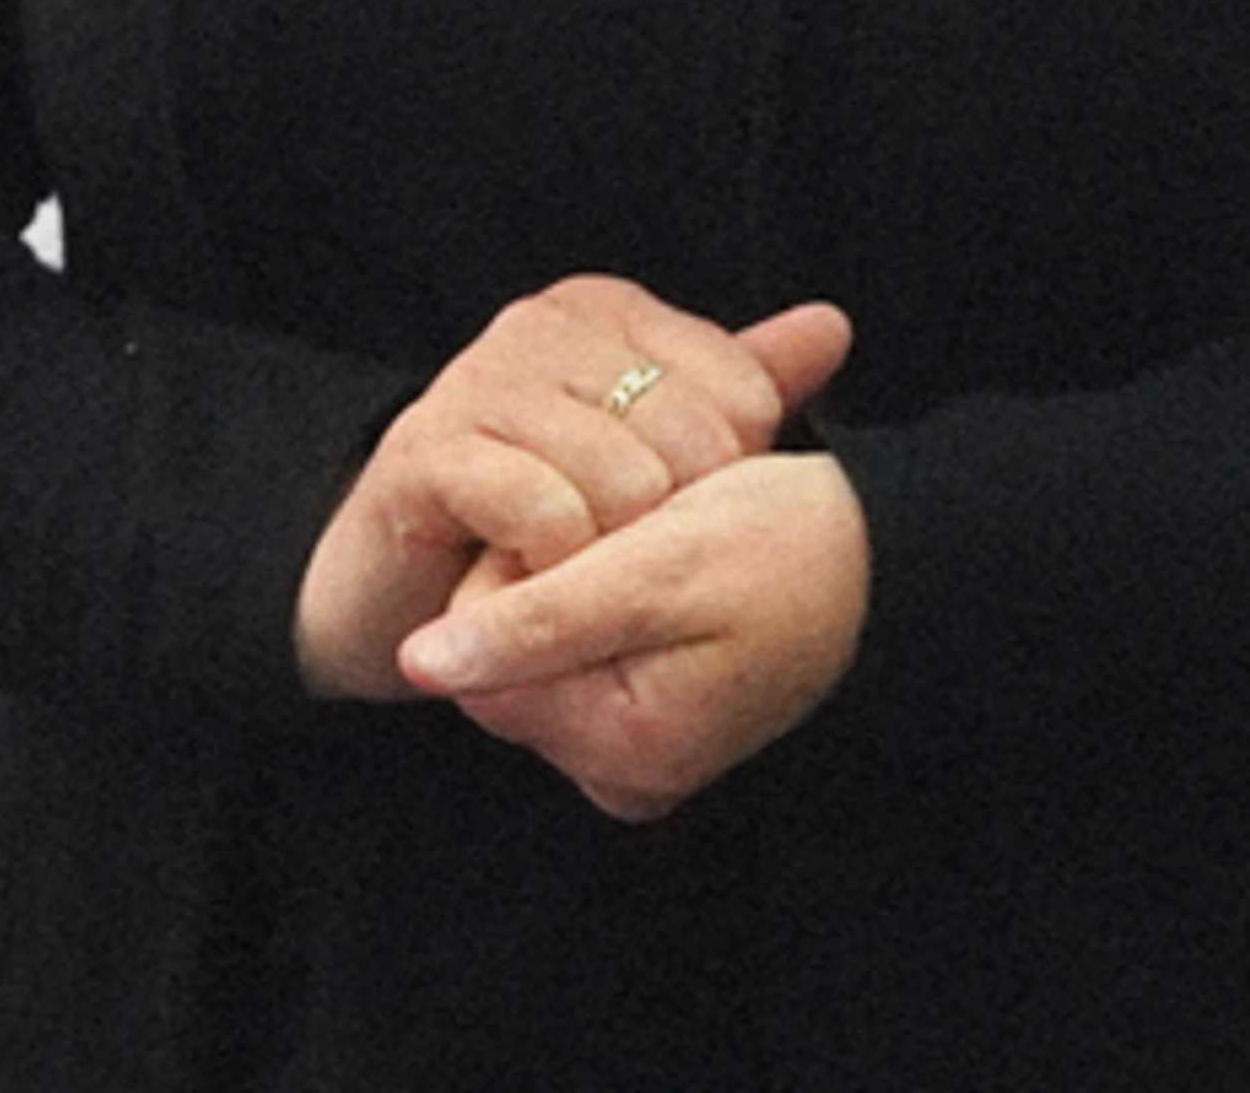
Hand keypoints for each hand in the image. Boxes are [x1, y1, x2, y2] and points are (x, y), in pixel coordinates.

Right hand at [293, 278, 850, 701]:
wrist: (401, 582)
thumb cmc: (540, 507)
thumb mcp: (653, 445)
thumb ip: (740, 383)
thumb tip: (833, 326)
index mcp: (598, 308)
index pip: (742, 391)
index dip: (731, 477)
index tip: (676, 508)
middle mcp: (535, 326)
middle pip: (691, 441)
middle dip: (674, 524)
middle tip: (621, 553)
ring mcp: (474, 381)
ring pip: (624, 482)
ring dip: (612, 555)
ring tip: (577, 568)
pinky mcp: (427, 452)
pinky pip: (545, 514)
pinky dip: (556, 566)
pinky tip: (534, 575)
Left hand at [398, 448, 870, 818]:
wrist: (891, 551)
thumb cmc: (785, 549)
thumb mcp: (652, 572)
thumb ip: (530, 623)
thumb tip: (411, 664)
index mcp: (620, 750)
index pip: (475, 650)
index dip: (520, 565)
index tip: (604, 532)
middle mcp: (624, 770)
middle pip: (502, 649)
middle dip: (548, 573)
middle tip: (641, 536)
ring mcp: (642, 746)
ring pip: (538, 637)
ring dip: (581, 575)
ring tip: (662, 547)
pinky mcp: (657, 712)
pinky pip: (583, 643)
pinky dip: (610, 592)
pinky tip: (667, 566)